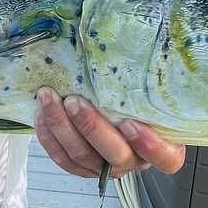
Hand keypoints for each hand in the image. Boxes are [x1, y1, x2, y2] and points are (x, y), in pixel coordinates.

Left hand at [33, 88, 185, 178]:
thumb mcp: (150, 85)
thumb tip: (137, 42)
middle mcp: (135, 160)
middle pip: (115, 155)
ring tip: (48, 98)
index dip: (150, 147)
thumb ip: (149, 77)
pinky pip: (63, 158)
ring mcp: (106, 166)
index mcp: (163, 147)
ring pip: (82, 156)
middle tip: (74, 101)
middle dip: (91, 128)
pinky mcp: (82, 166)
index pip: (165, 158)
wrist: (116, 101)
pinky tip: (41, 114)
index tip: (131, 123)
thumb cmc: (138, 93)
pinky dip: (50, 137)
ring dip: (62, 127)